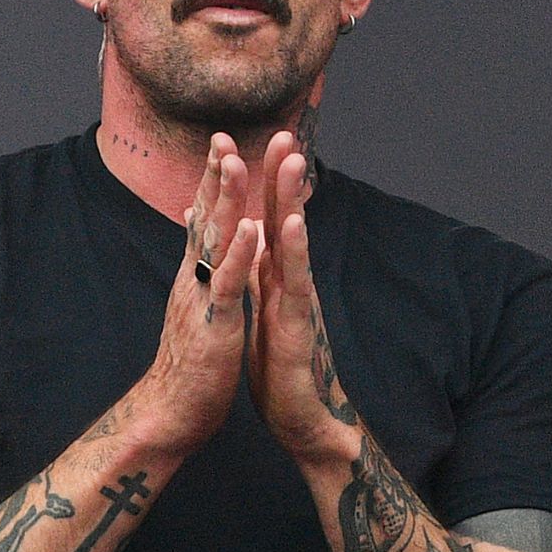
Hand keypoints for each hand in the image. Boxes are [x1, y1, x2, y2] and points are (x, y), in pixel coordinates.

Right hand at [137, 133, 260, 455]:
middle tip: (222, 134)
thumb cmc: (188, 366)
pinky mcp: (215, 325)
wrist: (170, 415)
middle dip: (216, 176)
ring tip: (236, 163)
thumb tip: (192, 256)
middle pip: (205, 219)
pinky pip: (228, 284)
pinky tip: (252, 227)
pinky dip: (240, 254)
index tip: (221, 144)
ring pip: (215, 242)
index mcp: (195, 278)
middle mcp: (194, 280)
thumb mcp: (193, 312)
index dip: (211, 182)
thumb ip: (195, 278)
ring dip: (226, 201)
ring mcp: (203, 300)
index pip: (203, 220)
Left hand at [250, 131, 361, 464]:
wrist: (303, 420)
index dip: (267, 183)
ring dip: (293, 199)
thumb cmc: (282, 370)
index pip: (271, 221)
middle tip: (286, 132)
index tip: (264, 142)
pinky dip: (295, 248)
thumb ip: (258, 278)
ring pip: (295, 241)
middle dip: (285, 176)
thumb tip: (248, 247)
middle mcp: (291, 282)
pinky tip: (293, 222)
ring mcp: (298, 300)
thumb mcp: (262, 313)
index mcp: (276, 278)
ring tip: (293, 162)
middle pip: (287, 219)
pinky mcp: (299, 323)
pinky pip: (295, 280)